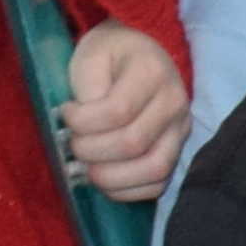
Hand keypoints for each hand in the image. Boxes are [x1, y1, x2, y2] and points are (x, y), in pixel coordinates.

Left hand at [57, 19, 185, 201]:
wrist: (136, 55)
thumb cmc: (108, 56)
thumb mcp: (90, 55)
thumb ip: (87, 85)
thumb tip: (84, 125)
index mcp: (152, 72)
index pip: (118, 111)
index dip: (83, 121)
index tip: (65, 113)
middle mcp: (175, 102)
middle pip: (133, 143)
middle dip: (90, 151)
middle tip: (71, 144)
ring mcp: (180, 129)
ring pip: (154, 169)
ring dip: (110, 177)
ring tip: (86, 167)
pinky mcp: (177, 151)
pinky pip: (158, 185)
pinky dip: (127, 191)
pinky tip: (104, 179)